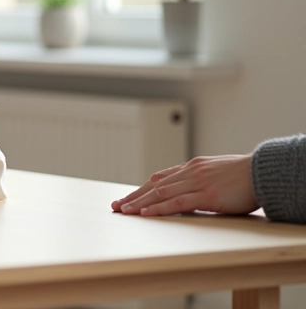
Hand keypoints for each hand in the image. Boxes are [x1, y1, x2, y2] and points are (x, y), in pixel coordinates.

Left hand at [111, 155, 258, 216]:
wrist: (264, 172)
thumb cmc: (244, 175)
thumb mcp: (215, 172)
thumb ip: (197, 178)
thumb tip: (184, 186)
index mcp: (191, 167)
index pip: (159, 179)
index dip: (141, 189)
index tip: (127, 198)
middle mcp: (189, 172)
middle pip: (154, 186)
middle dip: (133, 196)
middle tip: (116, 206)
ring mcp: (197, 183)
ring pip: (160, 193)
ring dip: (139, 203)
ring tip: (123, 211)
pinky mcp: (206, 195)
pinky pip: (177, 203)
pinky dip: (158, 208)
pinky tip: (145, 213)